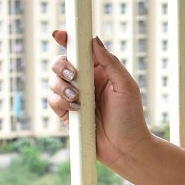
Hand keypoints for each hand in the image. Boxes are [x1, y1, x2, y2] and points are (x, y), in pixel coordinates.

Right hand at [47, 31, 151, 168]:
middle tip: (73, 76)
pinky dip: (61, 102)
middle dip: (62, 66)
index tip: (58, 34)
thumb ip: (110, 62)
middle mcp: (85, 81)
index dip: (67, 40)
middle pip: (60, 63)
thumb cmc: (131, 117)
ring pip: (53, 81)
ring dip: (62, 87)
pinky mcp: (67, 113)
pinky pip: (53, 100)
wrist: (126, 149)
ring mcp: (74, 97)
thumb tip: (93, 40)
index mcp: (100, 70)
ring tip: (78, 99)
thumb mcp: (126, 86)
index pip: (80, 50)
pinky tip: (77, 110)